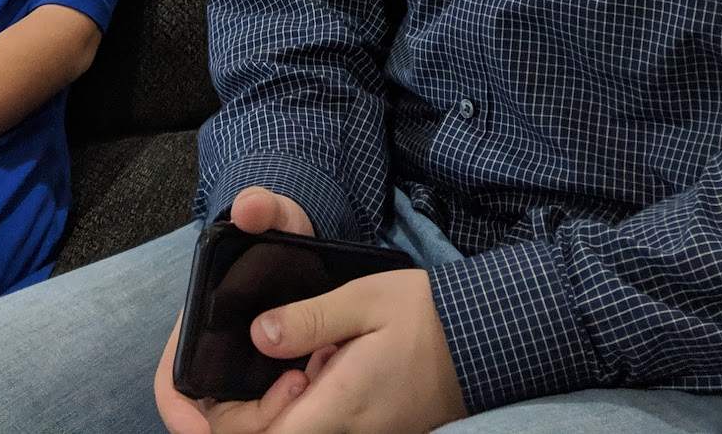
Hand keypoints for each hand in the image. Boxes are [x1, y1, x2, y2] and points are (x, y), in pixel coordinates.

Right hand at [154, 188, 319, 433]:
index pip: (173, 384)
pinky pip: (279, 410)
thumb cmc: (279, 232)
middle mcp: (216, 357)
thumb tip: (249, 207)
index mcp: (197, 327)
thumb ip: (262, 207)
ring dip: (276, 413)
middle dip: (252, 415)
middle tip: (295, 388)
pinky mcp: (277, 377)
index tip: (201, 433)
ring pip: (250, 419)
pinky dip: (297, 407)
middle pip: (218, 414)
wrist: (308, 244)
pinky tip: (320, 378)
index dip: (179, 414)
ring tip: (310, 378)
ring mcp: (246, 372)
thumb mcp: (275, 215)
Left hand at [238, 268, 465, 433]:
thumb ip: (309, 319)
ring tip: (306, 354)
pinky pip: (327, 424)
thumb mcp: (364, 300)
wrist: (485, 340)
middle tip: (275, 355)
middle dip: (259, 407)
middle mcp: (348, 432)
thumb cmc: (427, 317)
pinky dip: (312, 399)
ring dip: (287, 403)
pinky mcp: (374, 428)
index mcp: (340, 405)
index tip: (236, 382)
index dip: (236, 419)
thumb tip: (258, 335)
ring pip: (302, 431)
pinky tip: (326, 363)